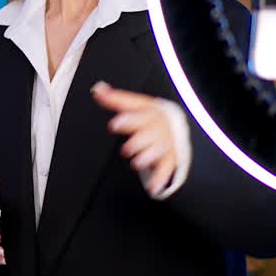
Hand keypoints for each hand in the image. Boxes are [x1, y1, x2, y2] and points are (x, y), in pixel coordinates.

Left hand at [93, 81, 181, 195]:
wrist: (177, 126)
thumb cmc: (151, 115)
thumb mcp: (136, 105)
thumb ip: (116, 99)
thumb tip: (97, 89)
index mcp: (150, 112)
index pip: (139, 114)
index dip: (128, 119)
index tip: (114, 124)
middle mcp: (159, 128)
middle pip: (150, 134)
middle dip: (139, 141)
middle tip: (127, 148)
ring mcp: (166, 144)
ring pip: (159, 150)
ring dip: (149, 156)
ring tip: (137, 162)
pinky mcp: (170, 159)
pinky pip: (167, 169)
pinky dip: (160, 179)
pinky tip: (153, 187)